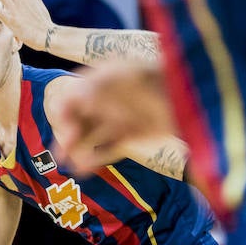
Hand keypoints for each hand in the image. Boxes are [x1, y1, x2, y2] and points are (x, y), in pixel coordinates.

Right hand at [51, 65, 174, 175]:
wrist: (184, 92)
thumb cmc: (149, 76)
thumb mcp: (117, 74)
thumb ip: (91, 87)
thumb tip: (73, 100)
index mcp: (100, 79)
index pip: (73, 96)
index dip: (64, 110)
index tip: (62, 122)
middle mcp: (107, 99)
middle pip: (80, 119)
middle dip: (69, 134)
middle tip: (63, 150)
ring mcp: (120, 118)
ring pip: (92, 136)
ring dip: (79, 150)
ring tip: (68, 165)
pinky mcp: (133, 134)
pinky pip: (110, 148)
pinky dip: (96, 159)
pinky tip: (84, 169)